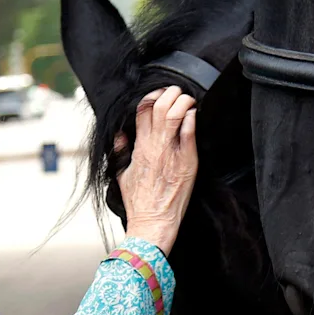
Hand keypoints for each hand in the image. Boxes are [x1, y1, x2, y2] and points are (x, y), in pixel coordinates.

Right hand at [116, 85, 197, 254]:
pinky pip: (189, 133)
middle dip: (170, 93)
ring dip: (183, 101)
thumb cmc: (139, 203)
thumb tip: (119, 136)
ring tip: (188, 100)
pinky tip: (195, 114)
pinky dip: (192, 119)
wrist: (153, 222)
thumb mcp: (122, 174)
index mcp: (138, 147)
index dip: (151, 96)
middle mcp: (154, 146)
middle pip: (159, 106)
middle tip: (178, 92)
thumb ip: (121, 152)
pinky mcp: (187, 163)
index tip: (160, 94)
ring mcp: (171, 153)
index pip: (142, 110)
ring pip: (175, 114)